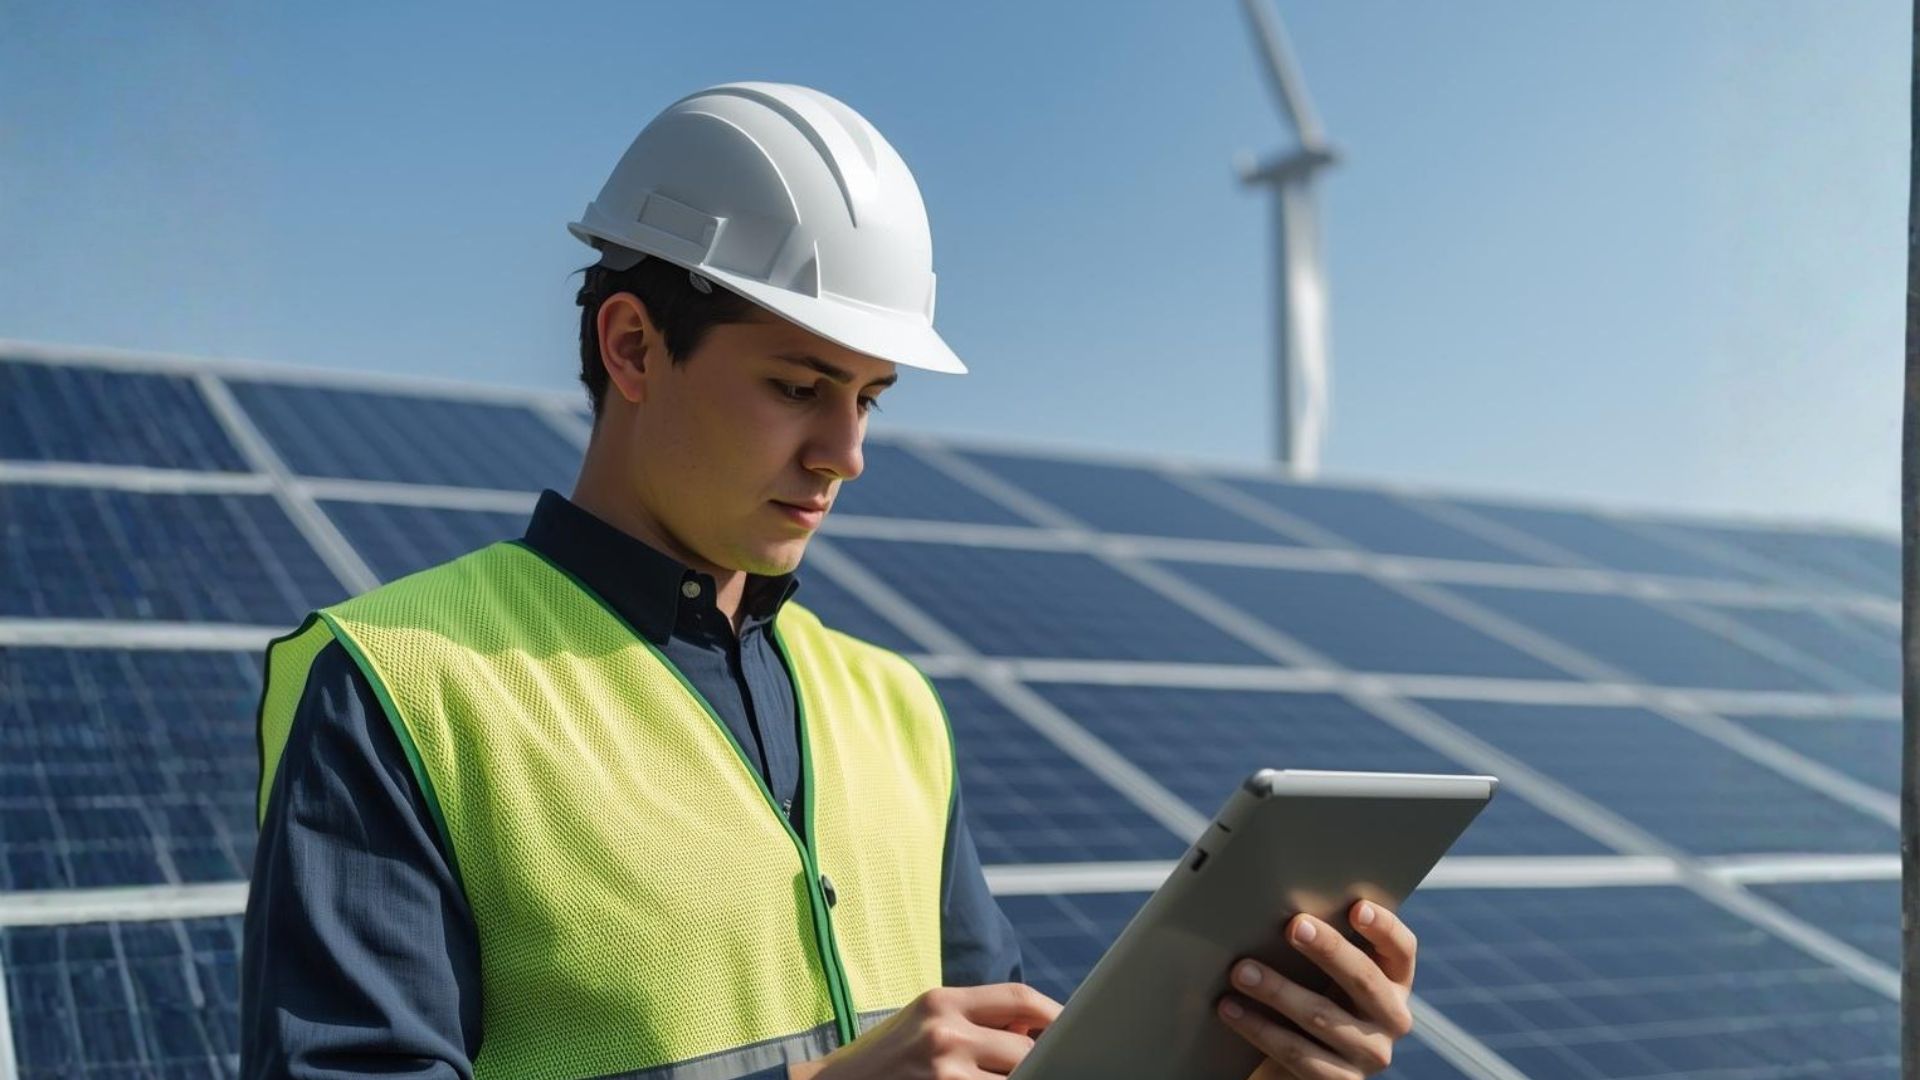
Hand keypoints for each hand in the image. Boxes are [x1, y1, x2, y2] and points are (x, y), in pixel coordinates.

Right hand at [788, 982, 1062, 1079]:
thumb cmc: (884, 1058)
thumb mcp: (923, 1022)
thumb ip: (975, 1020)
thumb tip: (1039, 1032)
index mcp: (941, 1001)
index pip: (1019, 997)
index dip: (1054, 1014)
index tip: (1071, 1029)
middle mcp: (944, 1033)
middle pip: (1026, 1046)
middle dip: (1044, 1060)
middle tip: (1059, 1064)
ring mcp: (943, 1074)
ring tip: (1029, 1077)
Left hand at [1216, 899, 1417, 1078]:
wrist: (1290, 1067)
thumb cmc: (1305, 999)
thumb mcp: (1321, 973)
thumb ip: (1318, 946)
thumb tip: (1282, 908)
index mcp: (1393, 982)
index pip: (1401, 950)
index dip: (1384, 928)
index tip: (1358, 907)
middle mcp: (1391, 1019)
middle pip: (1364, 979)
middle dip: (1328, 950)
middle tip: (1292, 926)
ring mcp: (1371, 1055)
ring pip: (1323, 1018)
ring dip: (1278, 991)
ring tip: (1241, 971)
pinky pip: (1298, 1054)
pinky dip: (1260, 1029)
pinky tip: (1231, 1009)